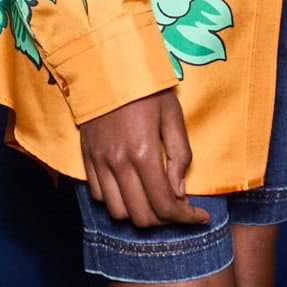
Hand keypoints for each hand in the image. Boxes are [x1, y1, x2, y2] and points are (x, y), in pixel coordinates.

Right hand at [80, 90, 210, 228]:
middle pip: (142, 216)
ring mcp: (99, 163)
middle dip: (165, 220)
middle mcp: (118, 164)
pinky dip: (117, 202)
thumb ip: (180, 156)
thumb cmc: (146, 90)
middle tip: (179, 209)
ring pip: (118, 212)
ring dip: (139, 213)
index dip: (186, 218)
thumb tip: (180, 193)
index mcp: (144, 153)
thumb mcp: (173, 117)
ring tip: (154, 201)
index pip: (165, 205)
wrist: (106, 67)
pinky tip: (131, 190)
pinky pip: (98, 197)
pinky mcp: (87, 159)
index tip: (200, 217)